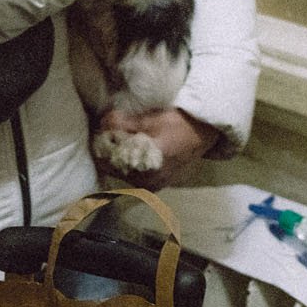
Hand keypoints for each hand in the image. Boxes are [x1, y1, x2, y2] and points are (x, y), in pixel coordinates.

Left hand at [94, 105, 214, 188]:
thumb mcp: (150, 120)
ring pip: (124, 172)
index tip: (100, 131)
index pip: (107, 162)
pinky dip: (131, 162)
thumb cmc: (180, 125)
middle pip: (114, 169)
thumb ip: (123, 123)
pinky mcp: (159, 183)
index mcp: (143, 170)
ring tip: (121, 138)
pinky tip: (133, 147)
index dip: (101, 145)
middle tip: (109, 132)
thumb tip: (102, 123)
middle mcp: (147, 183)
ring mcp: (153, 185)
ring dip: (119, 156)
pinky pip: (135, 174)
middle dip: (109, 151)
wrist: (206, 132)